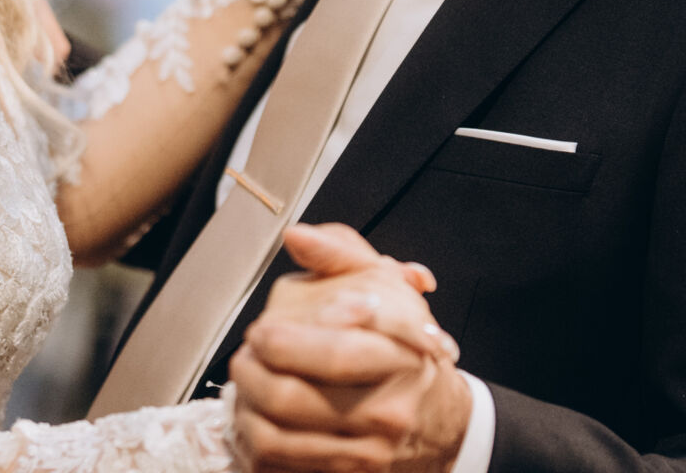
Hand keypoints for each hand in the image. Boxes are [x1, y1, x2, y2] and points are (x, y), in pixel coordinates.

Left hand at [231, 224, 471, 472]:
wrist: (441, 422)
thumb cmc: (408, 350)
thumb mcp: (387, 289)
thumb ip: (340, 255)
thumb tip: (296, 236)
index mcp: (401, 357)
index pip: (337, 351)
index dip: (286, 342)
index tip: (261, 331)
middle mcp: (388, 410)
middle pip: (294, 398)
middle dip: (253, 375)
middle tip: (245, 357)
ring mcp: (368, 451)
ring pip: (278, 438)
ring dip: (246, 409)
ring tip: (243, 386)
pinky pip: (284, 467)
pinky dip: (256, 444)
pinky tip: (253, 420)